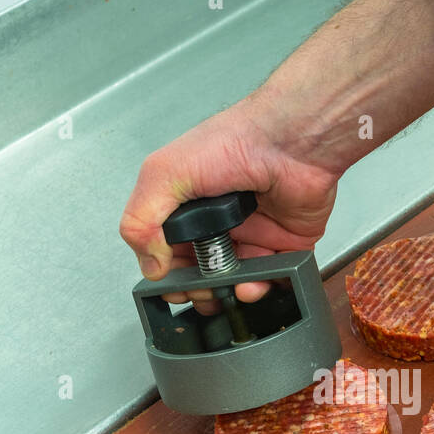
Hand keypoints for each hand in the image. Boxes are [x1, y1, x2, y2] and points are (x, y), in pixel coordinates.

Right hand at [119, 98, 339, 314]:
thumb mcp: (165, 174)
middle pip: (203, 273)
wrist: (290, 140)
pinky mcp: (285, 243)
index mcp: (186, 207)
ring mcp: (252, 234)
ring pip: (237, 281)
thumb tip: (150, 266)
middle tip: (202, 293)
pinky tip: (255, 284)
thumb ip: (142, 220)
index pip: (168, 253)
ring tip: (230, 290)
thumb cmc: (232, 142)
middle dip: (199, 291)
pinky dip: (264, 288)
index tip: (172, 287)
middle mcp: (219, 222)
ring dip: (230, 293)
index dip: (168, 275)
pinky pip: (274, 277)